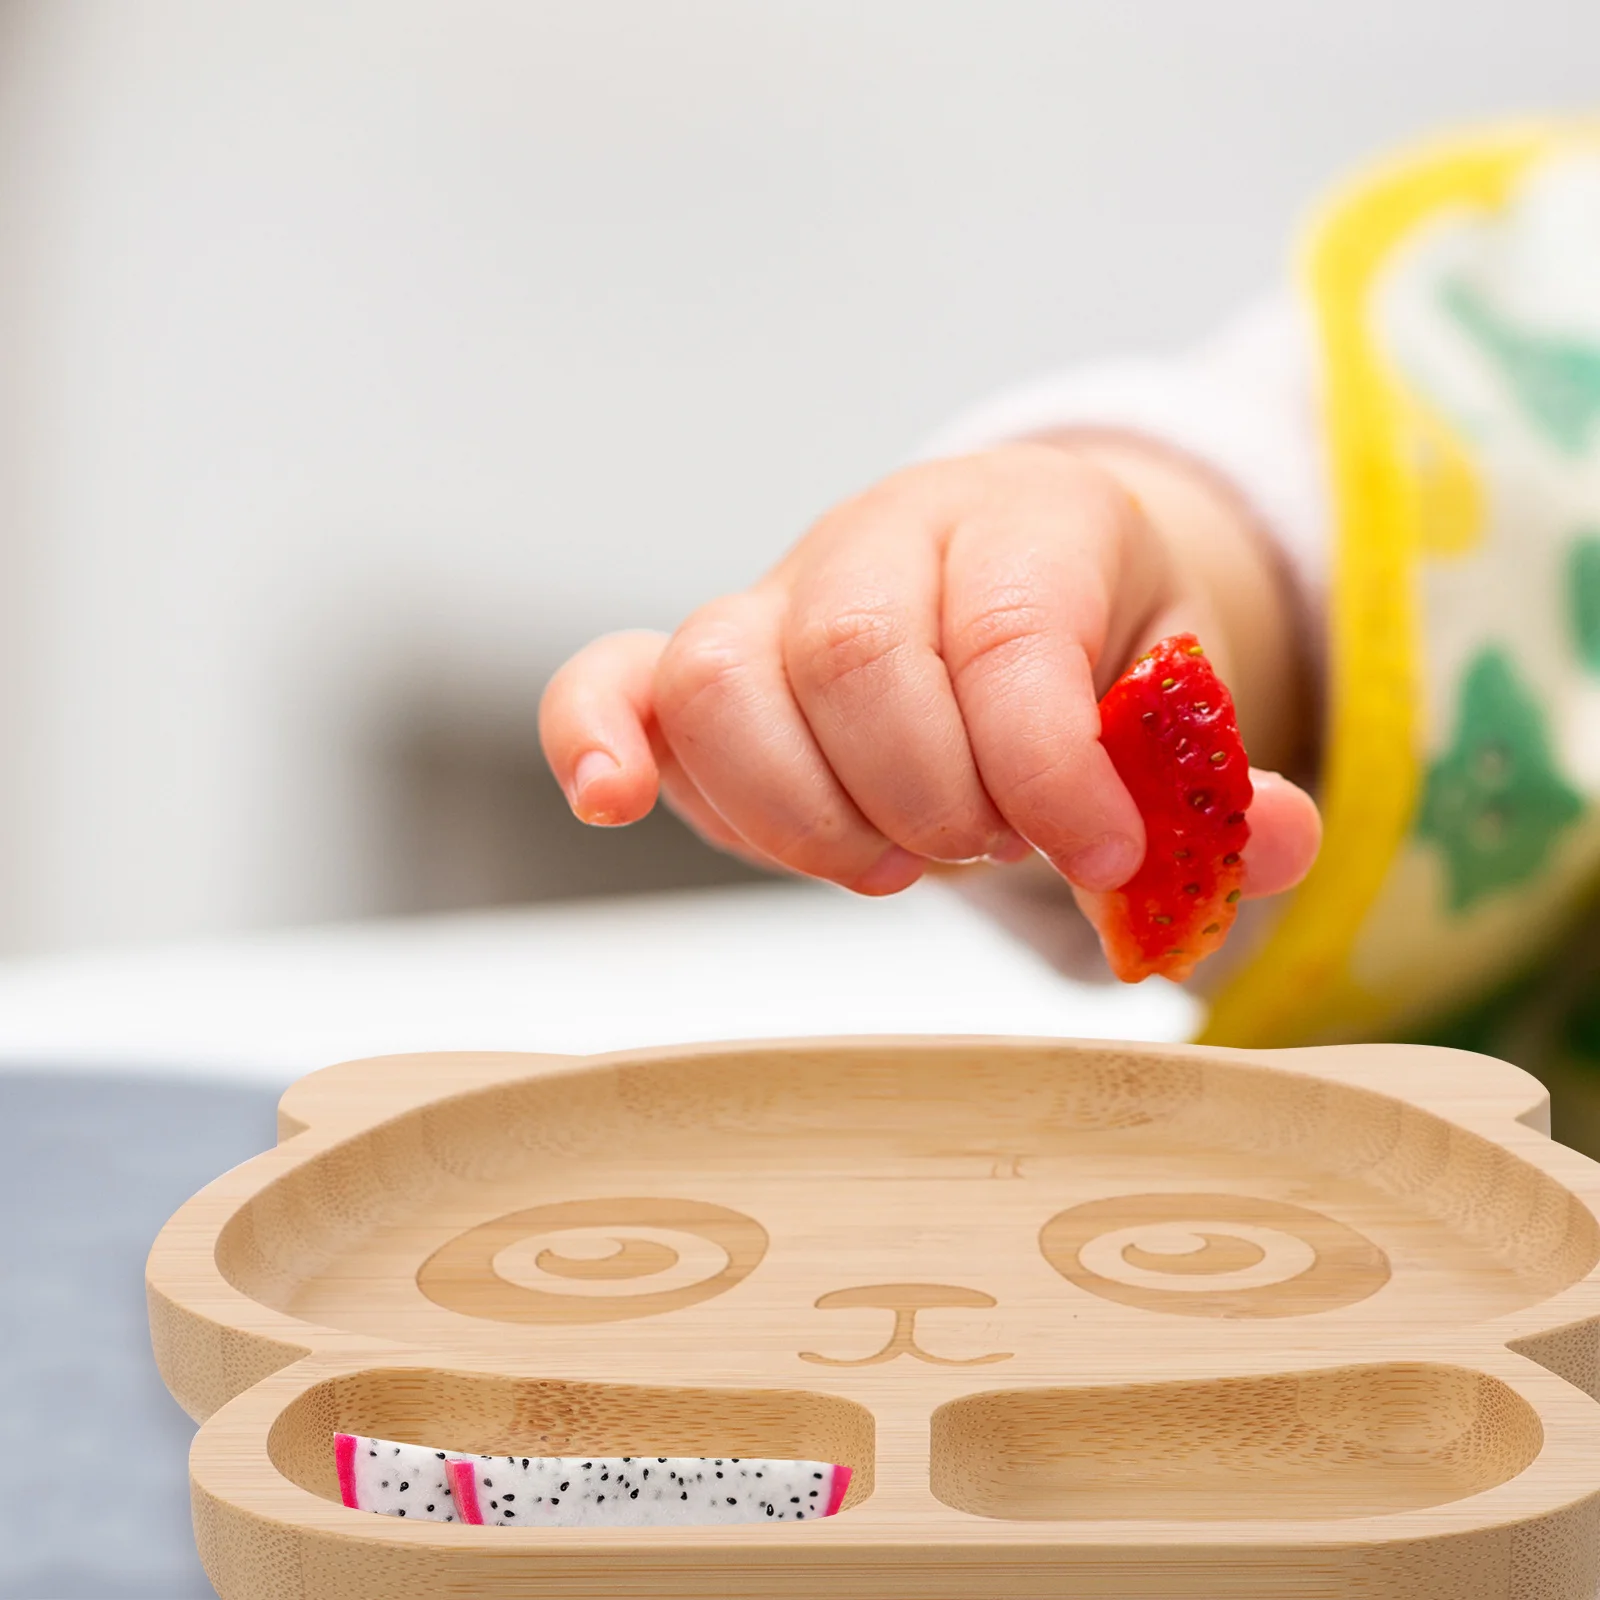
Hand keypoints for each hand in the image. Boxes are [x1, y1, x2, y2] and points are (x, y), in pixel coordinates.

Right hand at [540, 442, 1319, 904]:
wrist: (1004, 584)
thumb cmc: (1094, 652)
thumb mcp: (1182, 701)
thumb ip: (1220, 778)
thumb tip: (1274, 844)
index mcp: (1027, 519)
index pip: (1009, 632)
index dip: (1047, 766)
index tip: (1101, 857)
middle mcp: (884, 536)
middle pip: (858, 657)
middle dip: (931, 795)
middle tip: (987, 846)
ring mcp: (775, 596)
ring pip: (725, 680)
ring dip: (806, 813)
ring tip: (889, 861)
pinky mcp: (695, 663)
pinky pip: (609, 679)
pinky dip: (595, 740)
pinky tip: (614, 803)